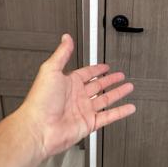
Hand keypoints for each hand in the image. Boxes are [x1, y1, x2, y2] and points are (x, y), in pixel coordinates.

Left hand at [19, 33, 135, 158]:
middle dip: (110, 80)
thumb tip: (66, 38)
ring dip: (118, 93)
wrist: (39, 128)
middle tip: (120, 76)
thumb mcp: (50, 70)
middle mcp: (76, 96)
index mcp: (68, 83)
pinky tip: (129, 108)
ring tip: (128, 87)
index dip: (97, 69)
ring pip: (105, 100)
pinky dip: (120, 112)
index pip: (86, 73)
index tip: (105, 66)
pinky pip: (109, 116)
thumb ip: (62, 53)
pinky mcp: (89, 123)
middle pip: (98, 86)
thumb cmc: (40, 101)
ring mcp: (83, 110)